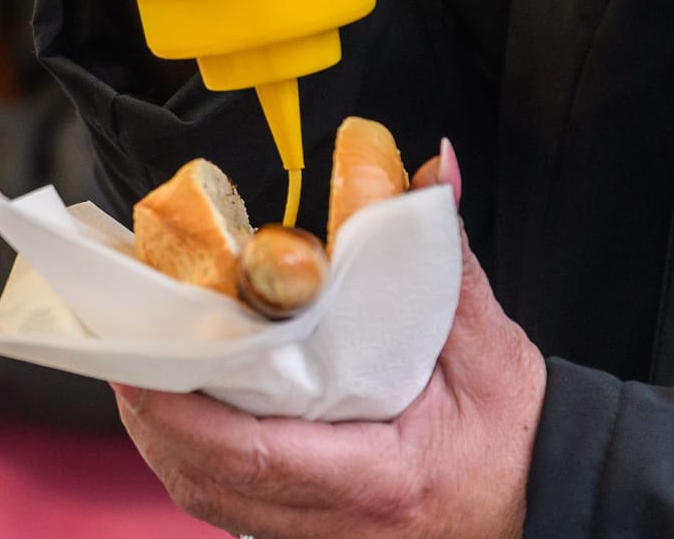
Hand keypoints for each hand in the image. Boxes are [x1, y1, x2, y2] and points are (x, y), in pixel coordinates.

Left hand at [114, 143, 546, 538]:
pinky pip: (236, 508)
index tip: (142, 364)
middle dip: (155, 420)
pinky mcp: (321, 534)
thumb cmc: (522, 434)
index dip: (185, 413)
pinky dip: (202, 462)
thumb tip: (434, 172)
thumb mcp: (492, 347)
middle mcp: (342, 524)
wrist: (550, 498)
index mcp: (382, 478)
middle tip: (122, 352)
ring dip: (168, 442)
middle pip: (212, 484)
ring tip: (141, 375)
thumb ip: (447, 262)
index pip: (257, 457)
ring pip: (214, 502)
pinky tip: (188, 416)